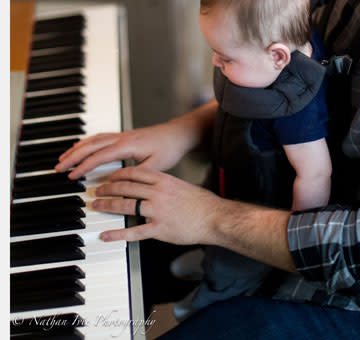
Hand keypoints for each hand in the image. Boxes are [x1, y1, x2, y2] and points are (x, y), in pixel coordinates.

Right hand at [55, 101, 217, 179]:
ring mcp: (122, 135)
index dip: (84, 166)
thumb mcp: (155, 166)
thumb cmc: (169, 148)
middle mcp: (122, 137)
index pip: (100, 156)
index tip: (72, 176)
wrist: (178, 134)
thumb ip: (135, 175)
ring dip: (77, 148)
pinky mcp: (124, 136)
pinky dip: (87, 143)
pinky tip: (82, 148)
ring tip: (64, 157)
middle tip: (58, 167)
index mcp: (128, 144)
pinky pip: (100, 137)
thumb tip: (115, 181)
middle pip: (91, 144)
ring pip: (94, 139)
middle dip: (73, 155)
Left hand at [92, 166, 220, 244]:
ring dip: (108, 206)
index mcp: (163, 180)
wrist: (214, 217)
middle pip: (126, 187)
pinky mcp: (159, 229)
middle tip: (98, 190)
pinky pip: (134, 231)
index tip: (109, 177)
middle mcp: (158, 193)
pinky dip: (117, 233)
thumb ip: (163, 185)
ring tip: (98, 205)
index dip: (118, 174)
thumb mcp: (180, 185)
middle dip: (108, 189)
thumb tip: (148, 186)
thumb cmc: (201, 203)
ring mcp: (157, 211)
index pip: (134, 172)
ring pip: (126, 206)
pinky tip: (106, 234)